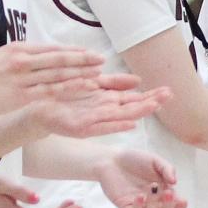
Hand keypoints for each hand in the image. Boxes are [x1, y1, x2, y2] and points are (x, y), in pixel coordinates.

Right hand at [0, 43, 105, 117]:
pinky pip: (50, 93)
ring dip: (80, 75)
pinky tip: (82, 89)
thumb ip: (26, 54)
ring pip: (57, 76)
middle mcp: (23, 61)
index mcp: (19, 49)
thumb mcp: (4, 54)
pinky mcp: (21, 96)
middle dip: (83, 61)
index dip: (74, 51)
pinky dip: (68, 90)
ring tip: (98, 75)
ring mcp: (23, 80)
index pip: (53, 49)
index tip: (90, 53)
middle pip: (59, 60)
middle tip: (101, 61)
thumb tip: (49, 53)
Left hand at [29, 83, 171, 139]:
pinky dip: (116, 125)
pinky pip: (101, 127)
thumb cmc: (67, 96)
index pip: (135, 99)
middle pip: (132, 108)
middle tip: (168, 96)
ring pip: (120, 116)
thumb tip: (138, 80)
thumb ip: (115, 82)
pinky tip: (129, 122)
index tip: (168, 90)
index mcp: (108, 101)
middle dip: (150, 102)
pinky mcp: (80, 127)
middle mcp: (105, 112)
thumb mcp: (93, 84)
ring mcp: (94, 120)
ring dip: (138, 112)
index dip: (151, 96)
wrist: (38, 106)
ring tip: (154, 105)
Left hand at [95, 149, 188, 207]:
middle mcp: (153, 200)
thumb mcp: (155, 160)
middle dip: (170, 207)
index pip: (176, 204)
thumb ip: (167, 169)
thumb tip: (175, 182)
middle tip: (168, 193)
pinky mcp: (126, 206)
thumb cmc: (135, 159)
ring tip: (151, 186)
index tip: (182, 200)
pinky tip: (140, 196)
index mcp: (163, 190)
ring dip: (153, 202)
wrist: (112, 159)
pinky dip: (139, 207)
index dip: (180, 206)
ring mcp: (140, 204)